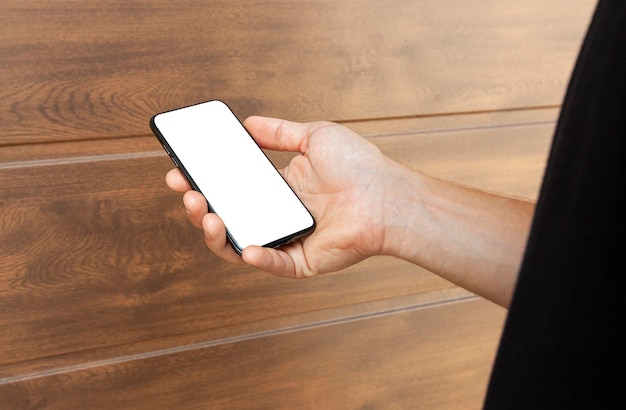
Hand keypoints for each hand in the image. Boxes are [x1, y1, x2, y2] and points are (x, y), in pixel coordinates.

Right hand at [166, 116, 401, 277]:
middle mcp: (276, 215)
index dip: (202, 181)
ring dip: (217, 233)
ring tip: (207, 214)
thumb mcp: (313, 136)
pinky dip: (257, 258)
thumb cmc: (358, 165)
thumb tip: (247, 123)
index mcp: (276, 188)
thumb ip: (278, 132)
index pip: (229, 188)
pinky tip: (246, 246)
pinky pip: (273, 263)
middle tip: (187, 192)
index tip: (179, 170)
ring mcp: (286, 239)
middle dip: (200, 207)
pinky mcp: (301, 261)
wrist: (387, 195)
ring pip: (240, 244)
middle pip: (227, 217)